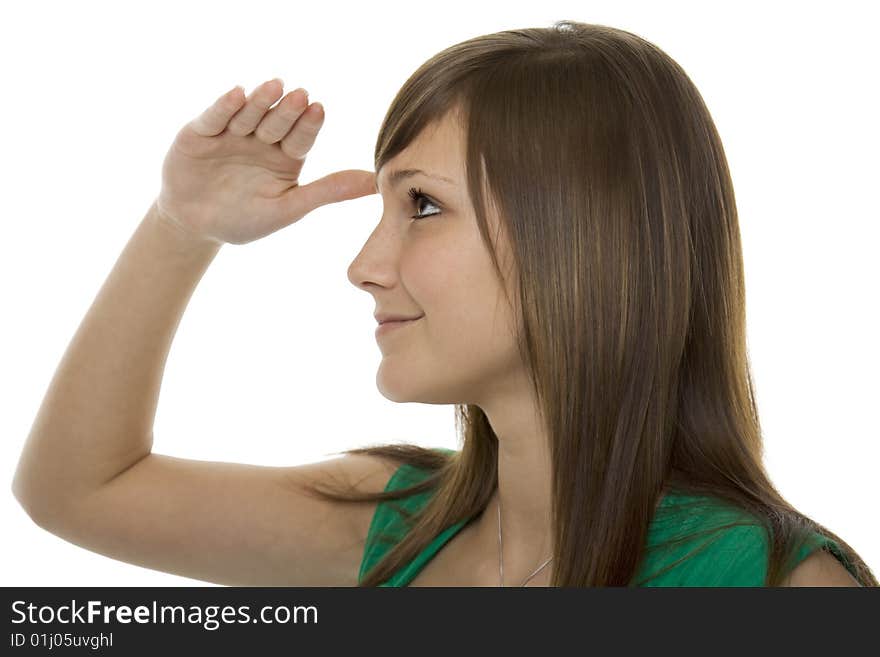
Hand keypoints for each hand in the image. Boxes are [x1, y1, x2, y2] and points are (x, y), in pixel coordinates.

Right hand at [155, 78, 375, 245]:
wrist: (194, 226)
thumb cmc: (244, 219)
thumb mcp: (288, 208)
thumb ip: (328, 191)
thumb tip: (376, 183)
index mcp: (287, 156)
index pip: (301, 137)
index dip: (308, 124)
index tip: (319, 110)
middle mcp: (262, 139)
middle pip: (277, 121)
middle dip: (288, 110)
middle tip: (301, 96)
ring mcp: (232, 132)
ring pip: (249, 113)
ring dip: (261, 101)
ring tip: (274, 87)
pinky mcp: (201, 131)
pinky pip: (215, 116)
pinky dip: (225, 107)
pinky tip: (237, 95)